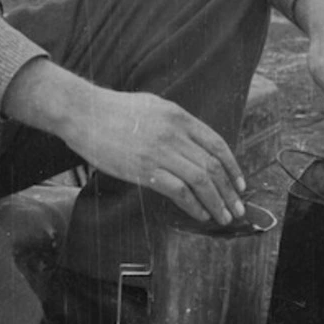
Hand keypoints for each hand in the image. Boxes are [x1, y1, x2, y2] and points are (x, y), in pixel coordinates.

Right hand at [2, 58, 245, 224]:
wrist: (83, 112)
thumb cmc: (114, 111)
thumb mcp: (153, 107)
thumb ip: (176, 124)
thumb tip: (194, 145)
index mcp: (178, 116)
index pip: (217, 144)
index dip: (233, 167)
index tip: (240, 184)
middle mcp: (174, 132)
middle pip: (212, 165)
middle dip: (229, 191)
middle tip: (237, 208)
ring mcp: (159, 151)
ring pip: (200, 180)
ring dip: (216, 202)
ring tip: (223, 216)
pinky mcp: (143, 168)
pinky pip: (178, 190)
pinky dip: (193, 204)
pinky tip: (199, 214)